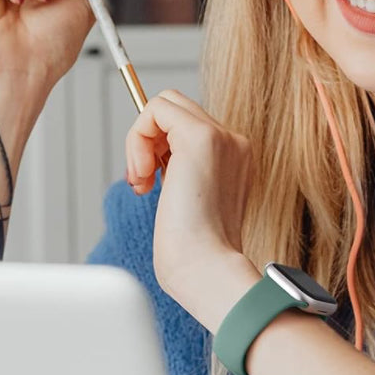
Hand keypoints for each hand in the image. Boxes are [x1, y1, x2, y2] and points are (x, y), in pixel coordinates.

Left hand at [126, 89, 254, 320]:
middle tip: (143, 179)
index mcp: (236, 159)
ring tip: (142, 181)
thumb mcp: (189, 203)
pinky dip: (137, 138)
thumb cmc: (196, 254)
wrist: (207, 270)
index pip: (188, 125)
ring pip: (164, 104)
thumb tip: (151, 154)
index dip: (159, 147)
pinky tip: (143, 175)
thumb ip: (181, 173)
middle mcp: (235, 143)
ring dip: (140, 139)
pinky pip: (155, 109)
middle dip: (148, 139)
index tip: (150, 182)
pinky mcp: (201, 137)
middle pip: (177, 107)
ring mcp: (222, 137)